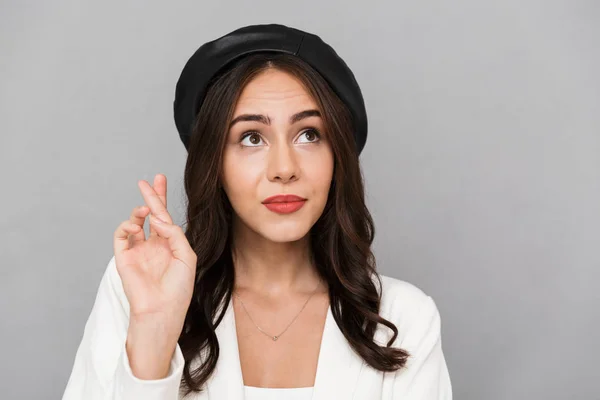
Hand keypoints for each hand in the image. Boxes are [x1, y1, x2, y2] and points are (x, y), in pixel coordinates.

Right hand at [113, 173, 196, 339]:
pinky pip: (121, 236)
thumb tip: (158, 218)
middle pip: (150, 215)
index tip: (160, 179)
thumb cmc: (179, 288)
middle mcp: (153, 245)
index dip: (162, 198)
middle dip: (149, 197)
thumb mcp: (186, 257)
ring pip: (134, 222)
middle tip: (146, 181)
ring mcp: (138, 251)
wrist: (163, 310)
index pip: (165, 217)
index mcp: (169, 245)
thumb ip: (174, 234)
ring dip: (139, 213)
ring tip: (146, 210)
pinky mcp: (124, 258)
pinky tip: (137, 227)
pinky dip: (126, 227)